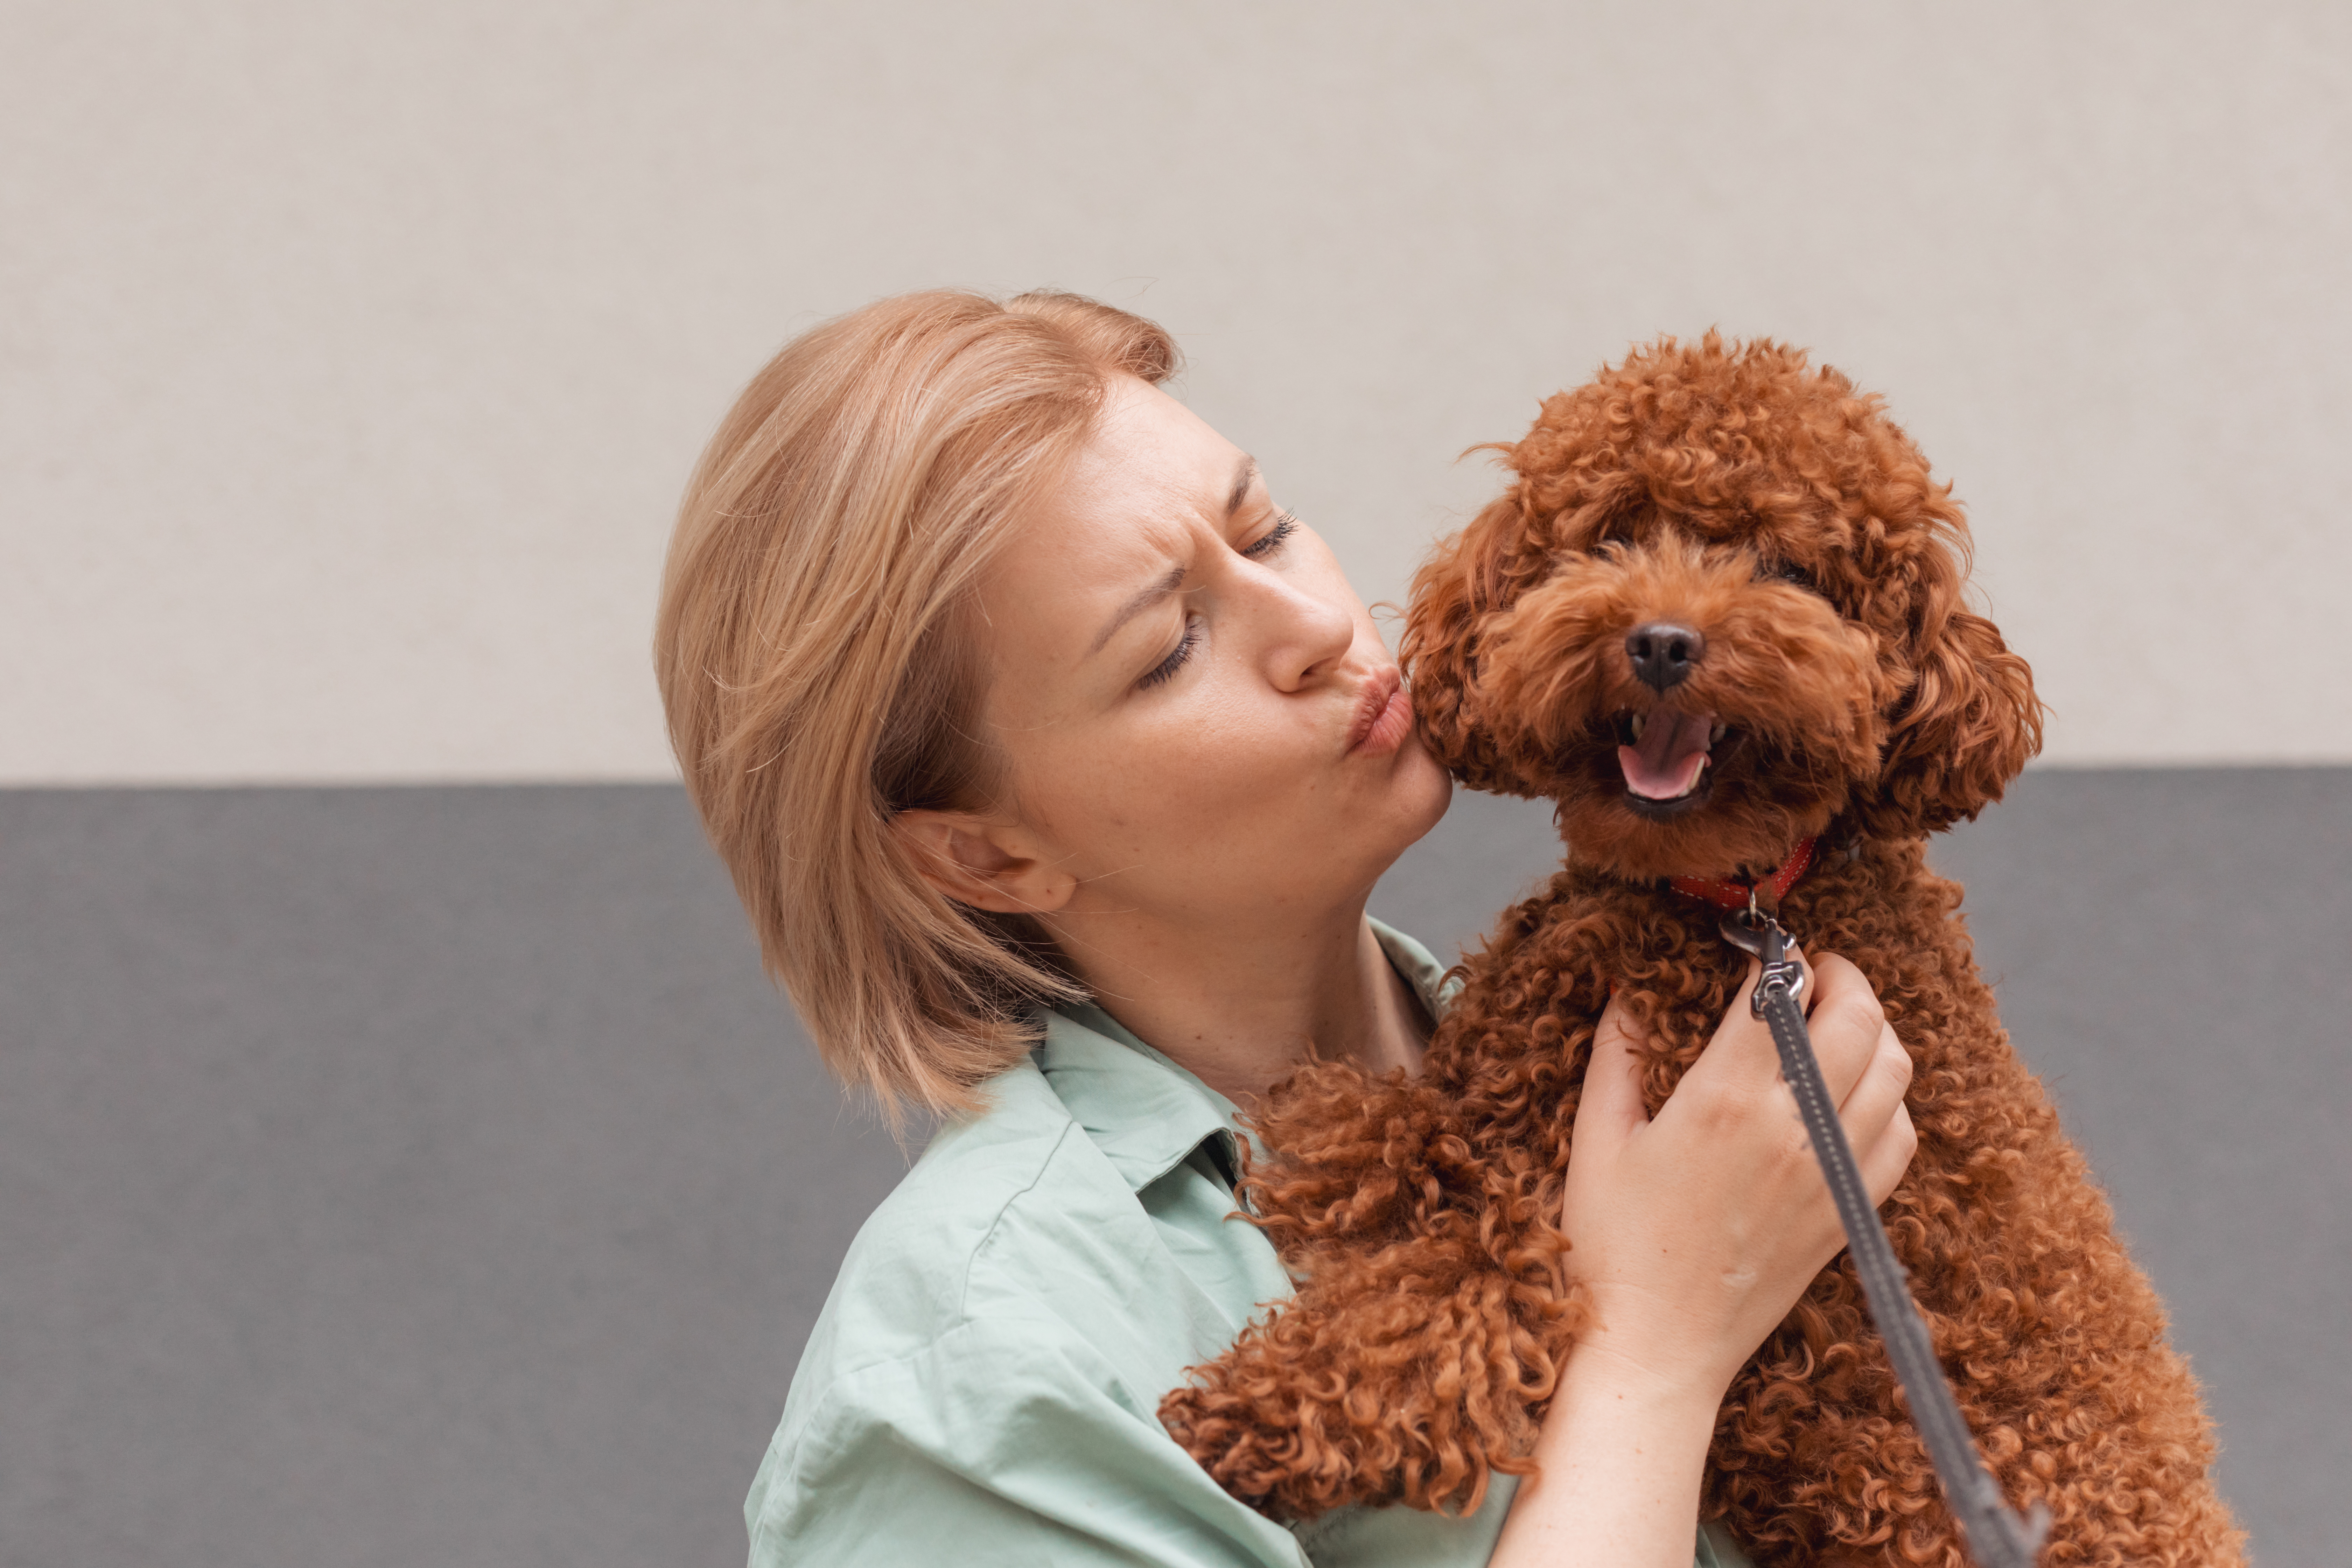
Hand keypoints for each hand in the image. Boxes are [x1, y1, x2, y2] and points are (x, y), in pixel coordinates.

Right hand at [1557, 951, 1918, 1404]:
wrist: (1658, 1346)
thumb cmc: (1613, 1245)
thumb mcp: (1597, 1137)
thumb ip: (1616, 1052)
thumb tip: (1625, 989)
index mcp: (1723, 1101)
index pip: (1781, 992)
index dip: (1780, 954)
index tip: (1764, 946)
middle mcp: (1792, 1131)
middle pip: (1860, 1017)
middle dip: (1842, 976)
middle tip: (1813, 971)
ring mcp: (1830, 1174)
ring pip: (1895, 1069)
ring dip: (1873, 1030)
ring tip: (1835, 1024)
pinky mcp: (1849, 1214)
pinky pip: (1901, 1135)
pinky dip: (1889, 1099)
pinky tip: (1850, 1094)